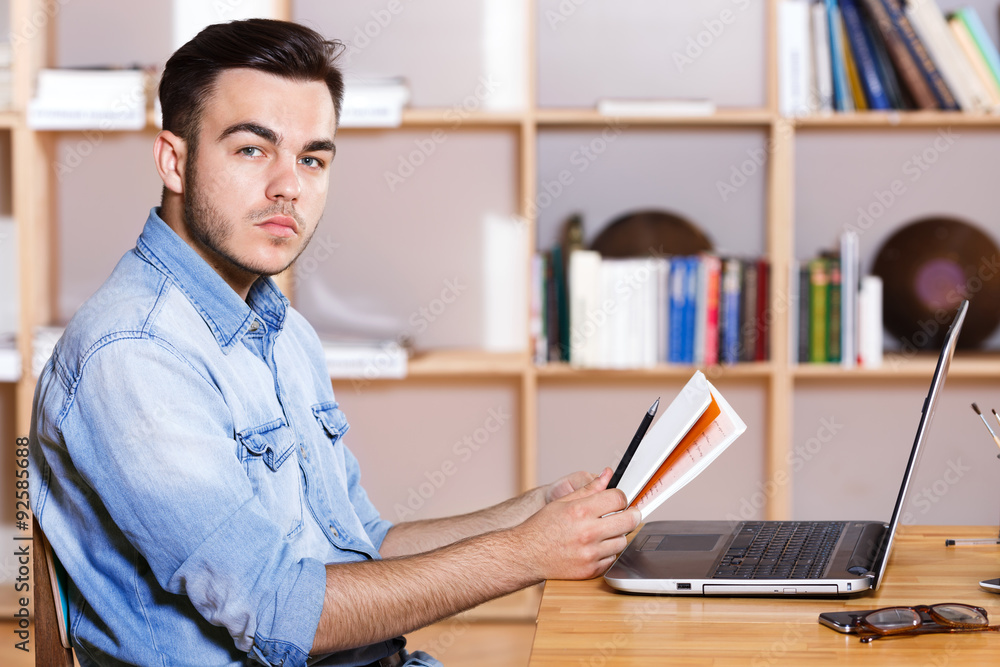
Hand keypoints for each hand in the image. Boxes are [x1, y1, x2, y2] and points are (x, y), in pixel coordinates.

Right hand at [515, 468, 640, 580]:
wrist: (527, 555)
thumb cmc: (541, 527)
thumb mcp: (562, 502)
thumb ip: (589, 489)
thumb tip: (607, 475)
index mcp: (580, 511)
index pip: (618, 498)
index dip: (621, 497)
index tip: (618, 500)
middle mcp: (588, 532)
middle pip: (629, 520)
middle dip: (630, 514)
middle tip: (625, 514)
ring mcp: (590, 553)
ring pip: (623, 541)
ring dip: (618, 535)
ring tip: (605, 531)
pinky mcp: (591, 570)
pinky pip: (613, 559)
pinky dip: (608, 552)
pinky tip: (596, 546)